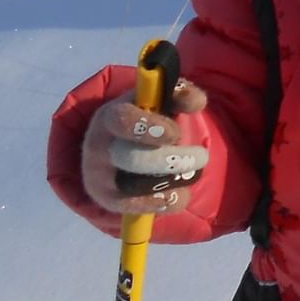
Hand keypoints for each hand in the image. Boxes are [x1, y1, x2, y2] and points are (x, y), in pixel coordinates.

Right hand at [80, 79, 210, 215]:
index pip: (122, 120)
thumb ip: (180, 93)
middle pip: (133, 159)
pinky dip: (164, 202)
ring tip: (194, 173)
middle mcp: (98, 147)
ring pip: (136, 186)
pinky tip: (181, 194)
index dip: (149, 127)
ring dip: (172, 181)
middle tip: (202, 157)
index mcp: (110, 116)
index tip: (176, 133)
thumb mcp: (160, 99)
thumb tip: (196, 100)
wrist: (118, 142)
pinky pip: (135, 207)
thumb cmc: (146, 115)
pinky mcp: (106, 199)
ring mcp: (99, 175)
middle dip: (173, 160)